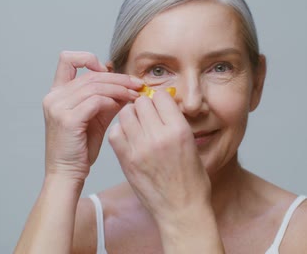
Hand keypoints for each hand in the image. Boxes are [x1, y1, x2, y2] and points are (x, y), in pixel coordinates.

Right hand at [42, 51, 142, 181]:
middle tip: (137, 84)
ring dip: (120, 89)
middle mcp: (54, 97)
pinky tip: (122, 106)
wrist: (67, 173)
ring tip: (135, 95)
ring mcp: (58, 107)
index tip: (109, 70)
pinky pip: (95, 101)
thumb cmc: (80, 148)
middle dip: (118, 78)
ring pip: (95, 86)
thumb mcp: (95, 117)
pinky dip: (112, 101)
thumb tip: (127, 85)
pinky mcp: (67, 120)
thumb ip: (107, 99)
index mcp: (57, 93)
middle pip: (91, 74)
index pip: (67, 59)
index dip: (90, 59)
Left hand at [108, 91, 211, 223]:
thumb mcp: (191, 145)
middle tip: (147, 117)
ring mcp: (140, 149)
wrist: (182, 211)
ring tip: (138, 127)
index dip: (159, 100)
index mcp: (179, 130)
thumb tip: (161, 104)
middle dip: (144, 106)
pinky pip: (114, 133)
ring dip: (131, 117)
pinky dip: (120, 132)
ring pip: (125, 114)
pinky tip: (129, 139)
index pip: (160, 96)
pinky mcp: (126, 160)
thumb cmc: (191, 181)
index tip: (159, 107)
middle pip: (141, 102)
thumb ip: (175, 123)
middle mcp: (158, 136)